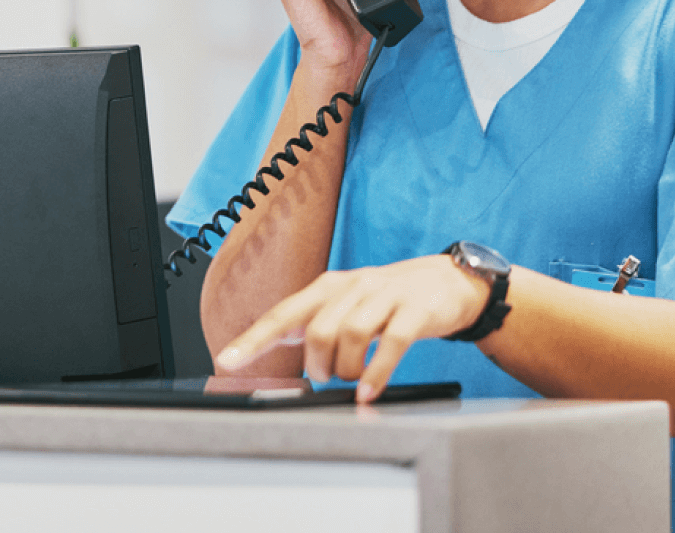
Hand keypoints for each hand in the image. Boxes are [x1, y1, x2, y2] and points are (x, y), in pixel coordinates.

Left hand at [214, 255, 490, 401]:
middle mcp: (353, 286)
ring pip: (351, 335)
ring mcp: (385, 297)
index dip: (254, 339)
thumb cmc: (388, 299)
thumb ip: (312, 322)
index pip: (283, 313)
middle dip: (318, 365)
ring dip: (347, 369)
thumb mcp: (346, 305)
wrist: (447, 282)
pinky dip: (377, 372)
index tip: (227, 361)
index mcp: (329, 287)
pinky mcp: (415, 311)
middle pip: (318, 330)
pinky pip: (392, 343)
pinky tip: (369, 391)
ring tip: (353, 381)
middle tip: (328, 377)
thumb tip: (269, 343)